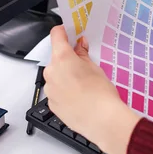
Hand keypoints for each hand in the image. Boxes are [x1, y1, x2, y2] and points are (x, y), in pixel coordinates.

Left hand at [43, 25, 139, 153]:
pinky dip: (65, 91)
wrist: (102, 120)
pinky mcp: (52, 104)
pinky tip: (80, 97)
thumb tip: (79, 46)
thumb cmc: (101, 94)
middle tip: (83, 65)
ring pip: (56, 76)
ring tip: (84, 85)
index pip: (56, 35)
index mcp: (62, 59)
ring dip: (65, 76)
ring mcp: (50, 90)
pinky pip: (57, 92)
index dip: (62, 32)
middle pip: (56, 58)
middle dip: (68, 59)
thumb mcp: (95, 68)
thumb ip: (83, 54)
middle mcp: (51, 72)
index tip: (67, 32)